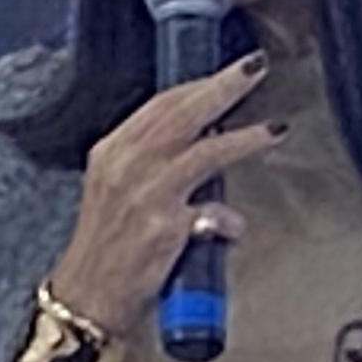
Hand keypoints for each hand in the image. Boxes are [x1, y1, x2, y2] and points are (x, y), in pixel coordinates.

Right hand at [44, 53, 293, 342]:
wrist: (87, 294)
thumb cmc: (106, 244)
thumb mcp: (117, 187)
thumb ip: (153, 159)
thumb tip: (205, 136)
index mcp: (113, 151)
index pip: (161, 105)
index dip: (199, 85)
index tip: (230, 72)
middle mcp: (127, 166)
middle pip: (183, 114)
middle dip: (224, 87)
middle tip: (256, 68)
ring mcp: (146, 196)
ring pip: (205, 153)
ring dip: (245, 139)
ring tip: (275, 130)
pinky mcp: (163, 229)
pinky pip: (211, 215)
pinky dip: (228, 220)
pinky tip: (234, 227)